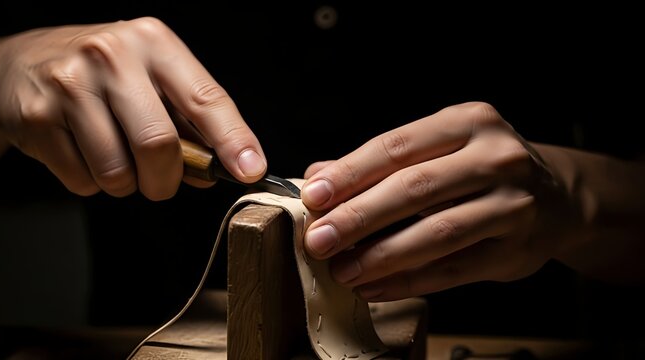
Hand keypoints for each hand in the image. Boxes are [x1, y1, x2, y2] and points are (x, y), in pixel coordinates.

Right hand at [0, 17, 265, 199]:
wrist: (23, 63)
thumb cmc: (105, 76)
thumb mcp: (152, 79)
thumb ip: (188, 123)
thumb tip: (219, 171)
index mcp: (154, 42)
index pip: (204, 98)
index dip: (232, 140)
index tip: (251, 171)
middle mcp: (112, 55)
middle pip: (158, 144)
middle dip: (166, 180)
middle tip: (161, 182)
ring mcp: (70, 84)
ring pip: (118, 171)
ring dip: (126, 184)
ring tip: (115, 158)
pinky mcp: (37, 116)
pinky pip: (83, 180)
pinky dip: (92, 183)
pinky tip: (83, 153)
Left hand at [301, 102, 576, 300]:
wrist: (558, 198)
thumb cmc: (481, 169)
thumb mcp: (440, 148)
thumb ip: (381, 161)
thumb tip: (318, 176)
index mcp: (468, 122)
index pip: (397, 146)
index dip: (351, 173)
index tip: (313, 197)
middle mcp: (496, 158)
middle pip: (414, 188)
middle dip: (359, 217)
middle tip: (319, 240)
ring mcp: (512, 205)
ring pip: (436, 233)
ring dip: (381, 256)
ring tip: (343, 270)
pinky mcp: (516, 249)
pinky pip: (453, 270)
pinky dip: (409, 281)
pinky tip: (376, 287)